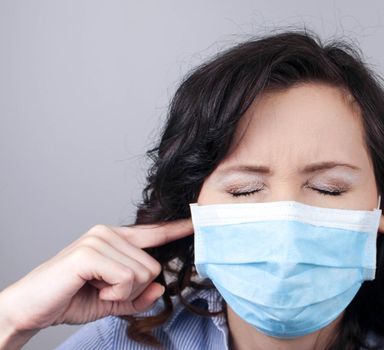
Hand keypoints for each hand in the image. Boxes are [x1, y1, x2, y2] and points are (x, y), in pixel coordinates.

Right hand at [0, 219, 192, 333]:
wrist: (29, 308)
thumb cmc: (69, 299)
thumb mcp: (113, 301)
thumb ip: (139, 295)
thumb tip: (161, 289)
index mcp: (115, 239)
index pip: (153, 232)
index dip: (176, 229)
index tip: (196, 221)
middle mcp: (108, 232)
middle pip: (153, 266)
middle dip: (134, 289)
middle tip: (104, 291)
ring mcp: (98, 239)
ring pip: (143, 273)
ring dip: (121, 292)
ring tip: (95, 289)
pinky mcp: (89, 252)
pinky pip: (127, 278)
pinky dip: (113, 294)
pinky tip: (92, 290)